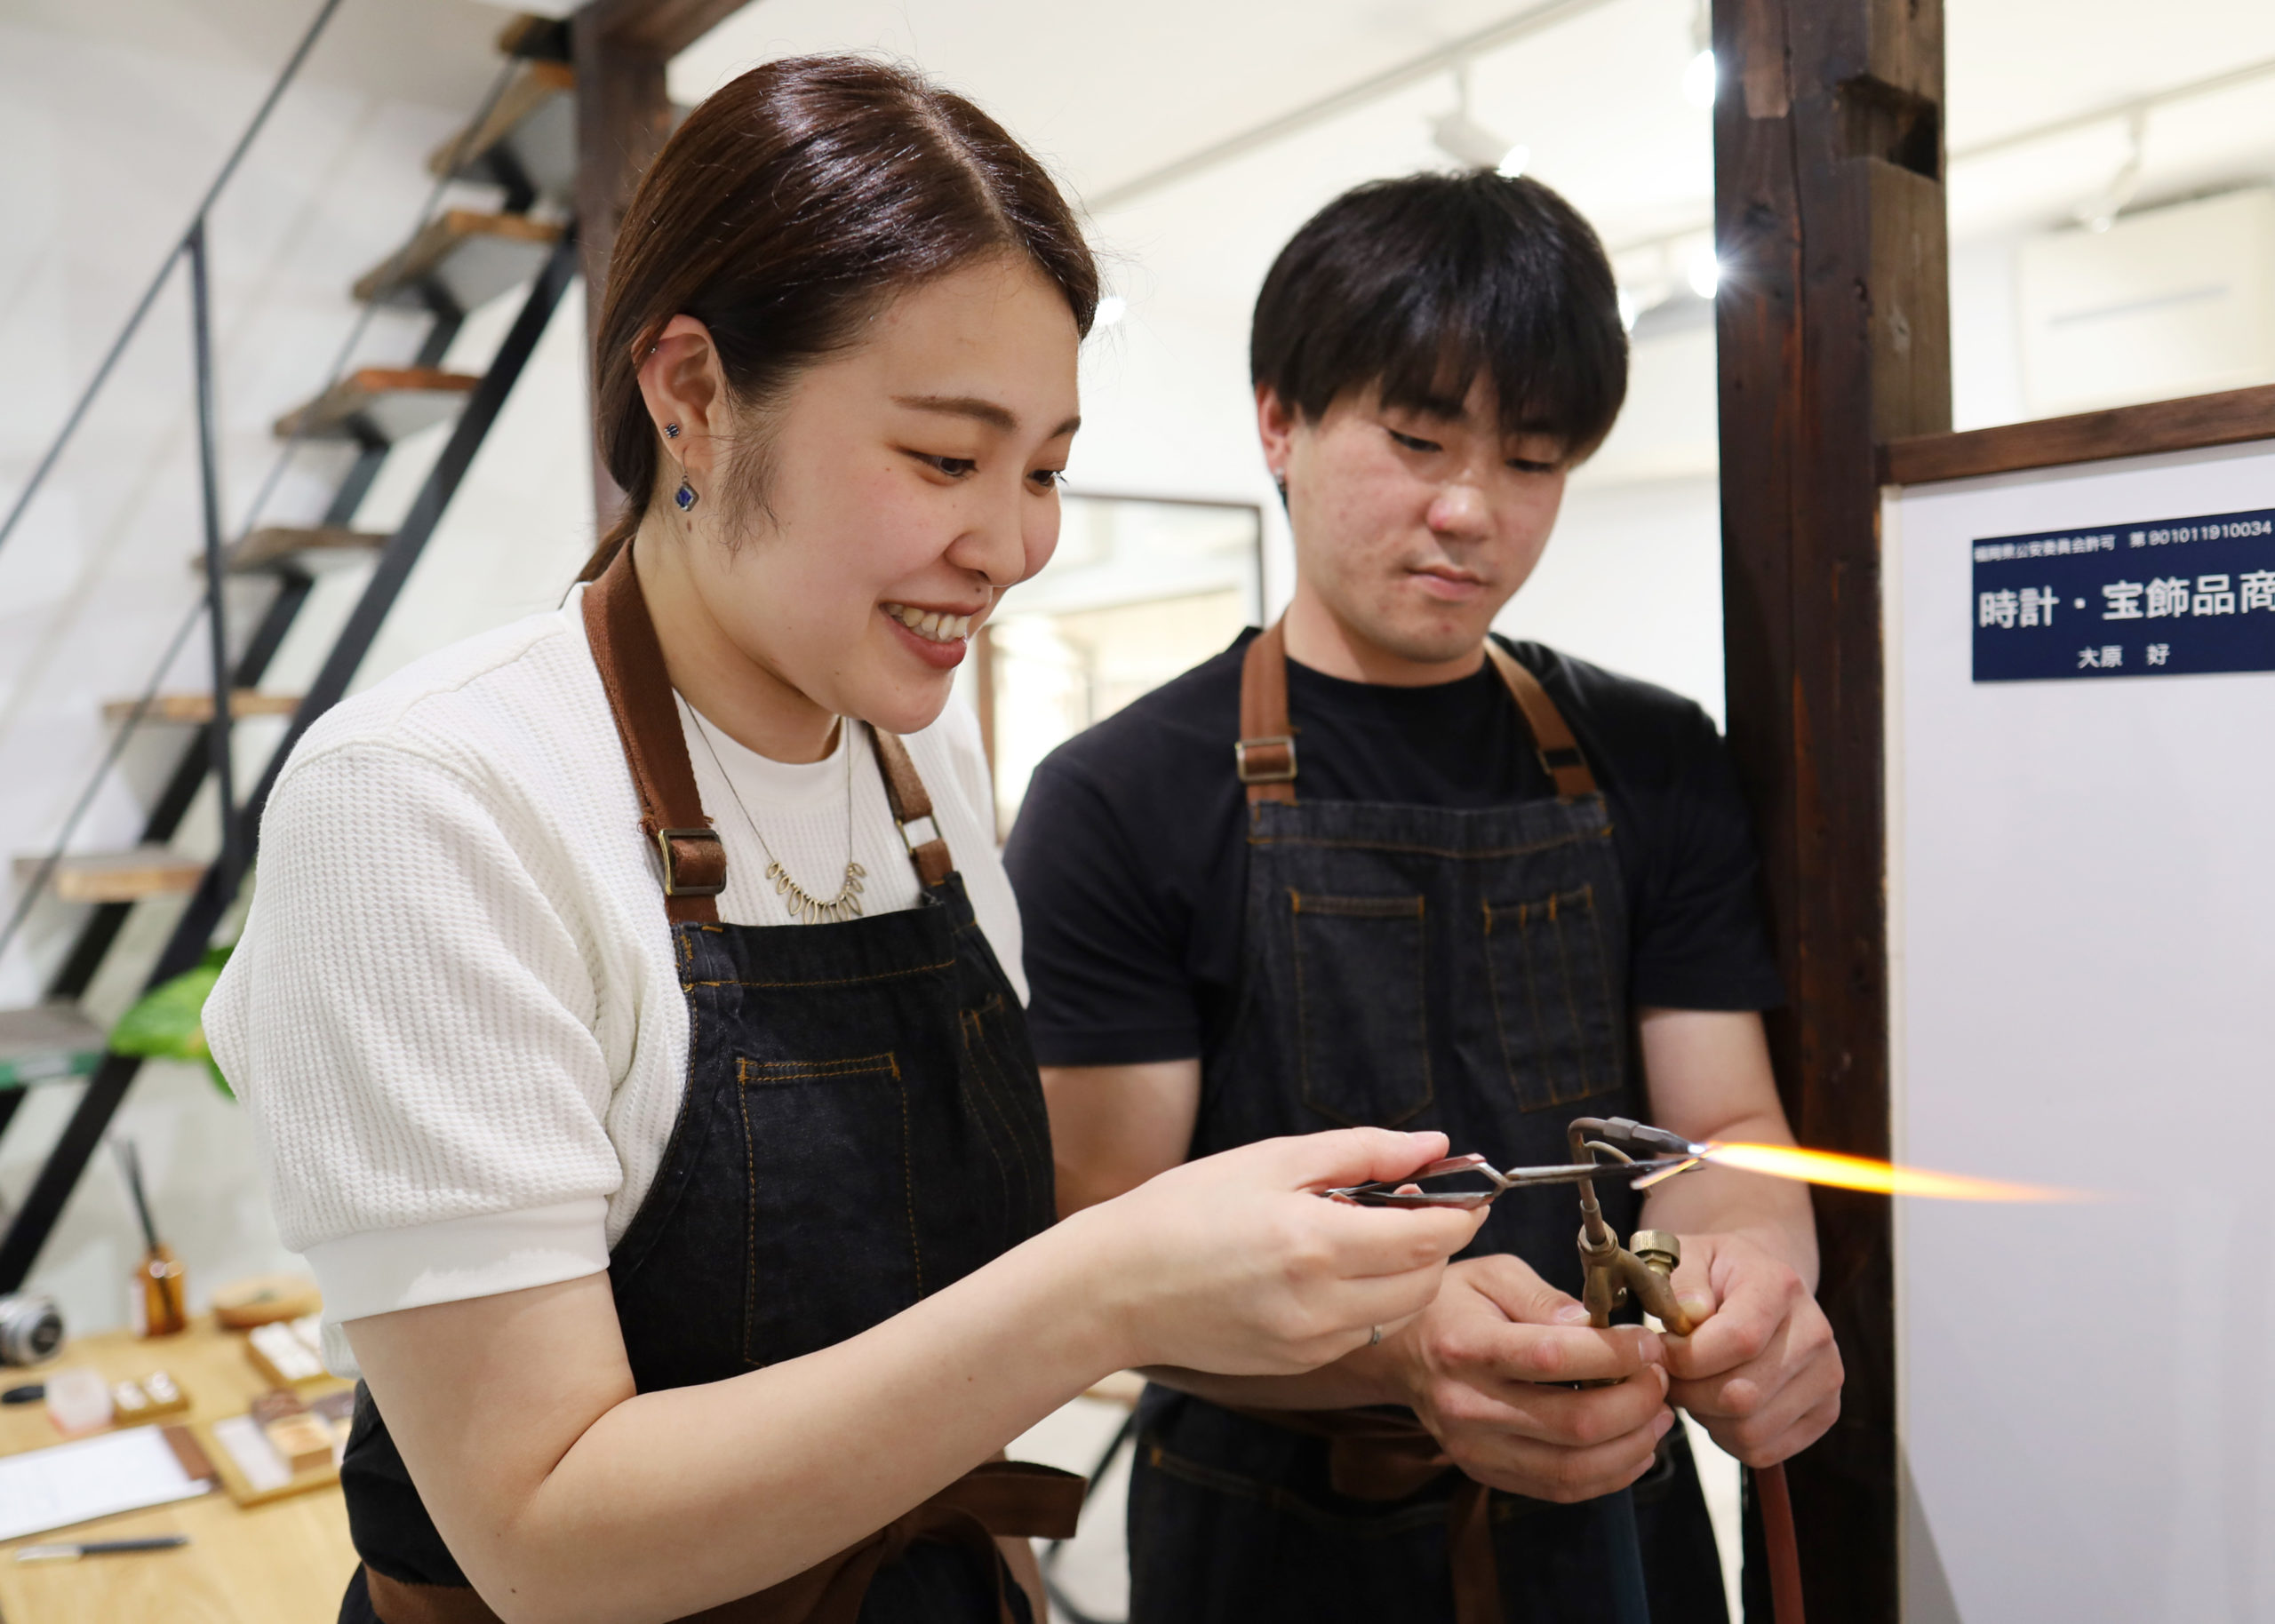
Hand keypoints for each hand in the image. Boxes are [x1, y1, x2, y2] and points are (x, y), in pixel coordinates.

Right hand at [1070, 1129, 1486, 1376]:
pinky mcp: (1298, 1366)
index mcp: (1316, 1243)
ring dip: (1403, 1274)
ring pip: (1401, 1313)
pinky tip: (1326, 1269)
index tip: (1460, 1192)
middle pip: (1428, 1280)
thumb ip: (1362, 1150)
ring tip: (1361, 1235)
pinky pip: (1362, 1332)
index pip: (1432, 1237)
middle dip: (1434, 1243)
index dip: (1459, 1212)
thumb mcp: (1272, 1159)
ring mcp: (1310, 1344)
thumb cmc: (1184, 1210)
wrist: (1114, 1286)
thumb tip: (1433, 1144)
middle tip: (1403, 1205)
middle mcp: (1321, 1304)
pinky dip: (1366, 1300)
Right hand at [1381, 1254, 1672, 1503]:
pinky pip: (1559, 1489)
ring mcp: (1474, 1447)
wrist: (1397, 1353)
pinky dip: (1609, 1475)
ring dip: (1632, 1446)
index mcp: (1468, 1346)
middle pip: (1573, 1424)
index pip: (1552, 1358)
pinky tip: (1634, 1447)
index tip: (1649, 1344)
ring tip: (1659, 1416)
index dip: (1614, 1354)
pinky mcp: (1485, 1471)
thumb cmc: (1451, 1303)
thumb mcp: (1493, 1274)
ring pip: (1572, 1468)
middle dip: (1636, 1403)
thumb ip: (1546, 1299)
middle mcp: (1468, 1405)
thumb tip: (1597, 1326)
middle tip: (1661, 1379)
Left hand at [1661, 1231, 1841, 1465]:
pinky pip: (1764, 1450)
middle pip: (1742, 1394)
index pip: (1739, 1340)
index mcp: (1780, 1285)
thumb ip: (1682, 1281)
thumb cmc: (1714, 1276)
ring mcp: (1827, 1376)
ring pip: (1750, 1430)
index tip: (1660, 1350)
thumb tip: (1692, 1313)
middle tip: (1670, 1375)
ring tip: (1694, 1386)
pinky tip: (1716, 1406)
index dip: (1687, 1357)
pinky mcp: (1825, 1413)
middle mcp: (1815, 1332)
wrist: (1760, 1287)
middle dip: (1689, 1392)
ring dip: (1706, 1417)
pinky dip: (1727, 1438)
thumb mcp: (1689, 1257)